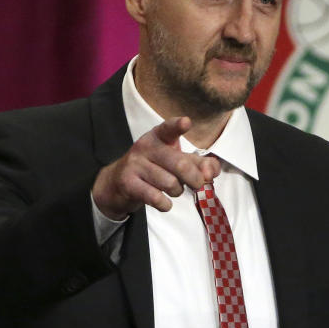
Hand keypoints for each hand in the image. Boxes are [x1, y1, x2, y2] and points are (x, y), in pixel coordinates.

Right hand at [92, 117, 220, 219]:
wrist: (116, 183)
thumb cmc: (153, 169)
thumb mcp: (175, 161)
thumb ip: (199, 164)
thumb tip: (212, 173)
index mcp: (158, 136)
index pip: (169, 128)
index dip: (178, 125)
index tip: (186, 123)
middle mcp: (145, 147)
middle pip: (180, 164)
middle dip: (195, 179)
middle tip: (197, 185)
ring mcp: (135, 164)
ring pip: (170, 183)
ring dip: (177, 191)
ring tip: (173, 190)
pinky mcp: (128, 183)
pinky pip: (156, 197)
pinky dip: (165, 204)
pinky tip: (164, 202)